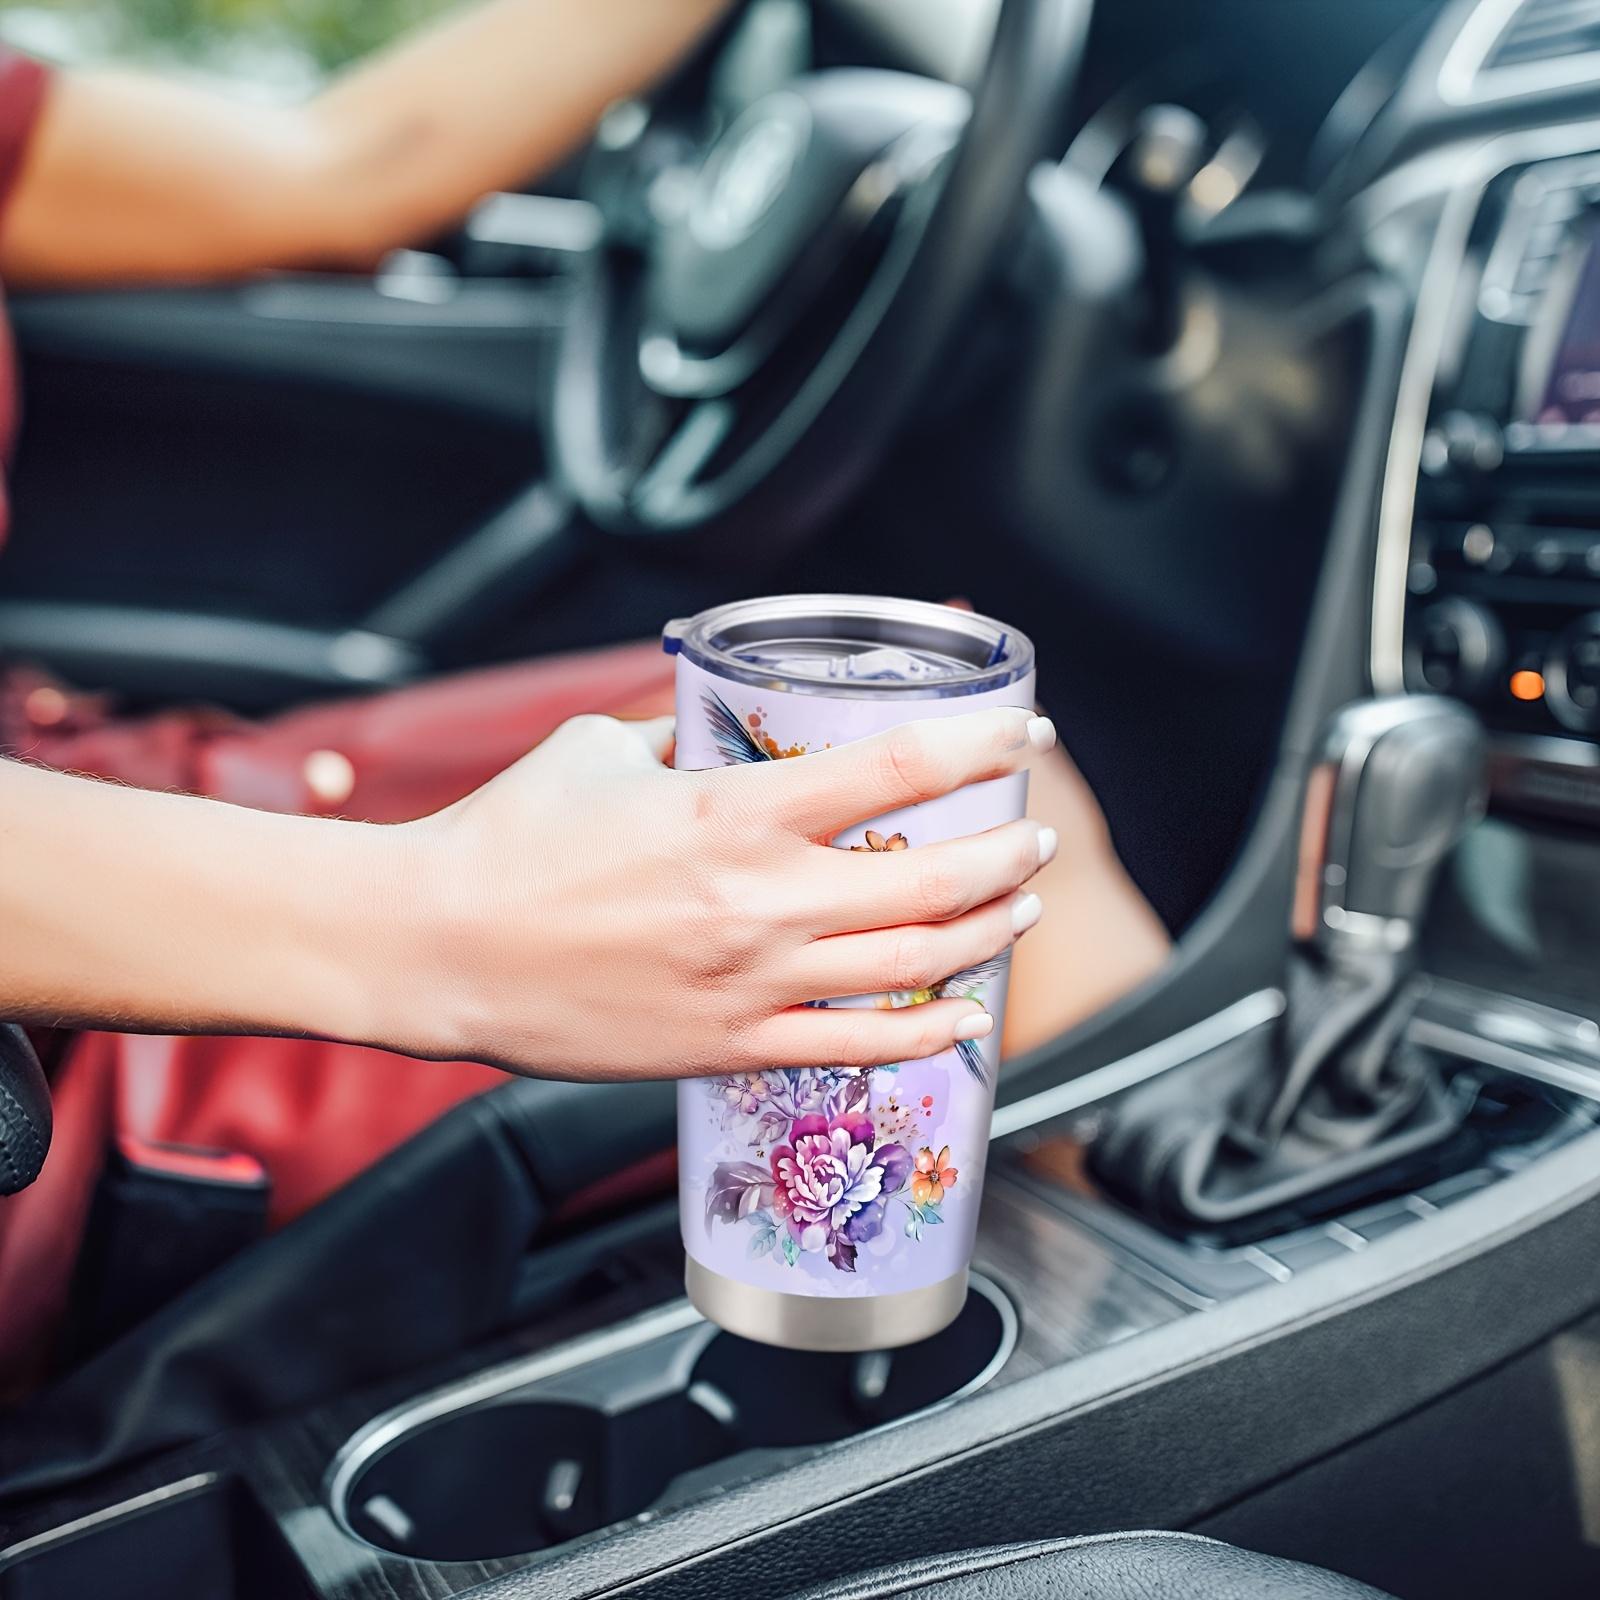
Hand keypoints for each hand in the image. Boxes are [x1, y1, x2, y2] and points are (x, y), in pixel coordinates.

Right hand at [387, 706, 1057, 1078]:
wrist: (436, 948)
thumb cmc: (506, 841)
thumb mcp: (599, 748)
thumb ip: (678, 730)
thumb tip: (718, 716)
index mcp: (731, 811)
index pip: (897, 767)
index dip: (980, 742)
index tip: (1023, 731)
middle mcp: (760, 900)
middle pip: (934, 879)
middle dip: (1010, 851)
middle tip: (1034, 833)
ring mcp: (752, 982)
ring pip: (915, 966)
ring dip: (989, 933)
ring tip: (1021, 908)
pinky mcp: (729, 1045)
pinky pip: (857, 1048)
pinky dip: (929, 1034)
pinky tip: (967, 1014)